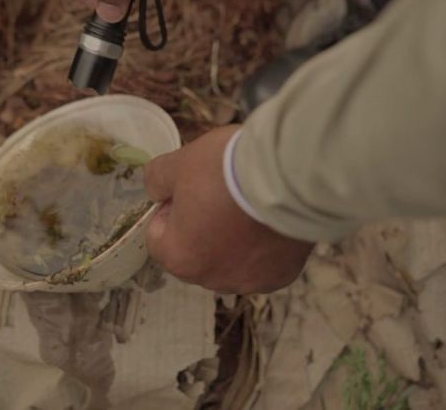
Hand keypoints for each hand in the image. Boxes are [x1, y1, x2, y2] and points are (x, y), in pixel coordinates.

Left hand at [144, 125, 313, 293]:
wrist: (289, 175)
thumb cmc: (226, 171)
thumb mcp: (180, 163)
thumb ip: (157, 179)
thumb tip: (155, 189)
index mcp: (179, 257)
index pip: (158, 236)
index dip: (169, 209)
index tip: (188, 189)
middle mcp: (211, 279)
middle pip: (194, 252)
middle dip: (200, 228)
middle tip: (220, 196)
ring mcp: (249, 281)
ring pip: (229, 262)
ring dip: (231, 242)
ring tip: (248, 208)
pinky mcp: (281, 277)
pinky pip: (262, 265)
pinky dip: (263, 249)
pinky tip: (269, 224)